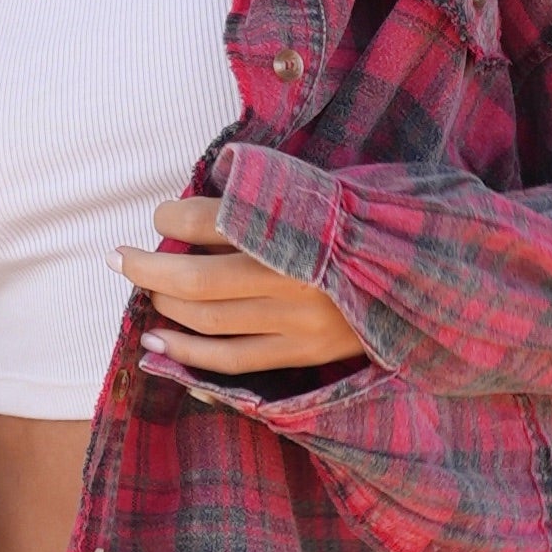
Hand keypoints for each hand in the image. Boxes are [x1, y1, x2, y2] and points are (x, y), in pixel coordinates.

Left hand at [121, 195, 369, 383]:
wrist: (431, 273)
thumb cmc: (368, 223)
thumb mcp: (326, 189)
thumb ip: (268, 192)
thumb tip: (199, 198)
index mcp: (303, 224)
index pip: (213, 219)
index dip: (173, 218)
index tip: (159, 214)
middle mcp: (296, 277)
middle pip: (198, 279)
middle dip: (148, 267)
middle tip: (120, 257)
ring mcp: (300, 323)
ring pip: (209, 322)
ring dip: (164, 307)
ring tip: (142, 291)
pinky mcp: (305, 354)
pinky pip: (231, 362)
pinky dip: (187, 355)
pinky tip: (157, 345)